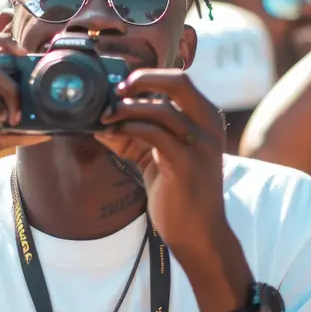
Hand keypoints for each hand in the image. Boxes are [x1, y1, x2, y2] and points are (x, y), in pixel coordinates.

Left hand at [95, 70, 231, 268]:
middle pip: (179, 82)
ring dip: (127, 108)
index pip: (179, 82)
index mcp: (206, 119)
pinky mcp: (186, 164)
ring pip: (161, 108)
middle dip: (143, 79)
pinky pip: (154, 134)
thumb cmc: (180, 194)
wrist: (199, 234)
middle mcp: (209, 126)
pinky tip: (113, 133)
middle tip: (116, 90)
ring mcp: (200, 145)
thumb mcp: (158, 158)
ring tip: (105, 116)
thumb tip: (101, 122)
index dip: (148, 77)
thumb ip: (136, 137)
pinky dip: (130, 128)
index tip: (121, 86)